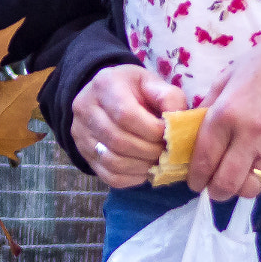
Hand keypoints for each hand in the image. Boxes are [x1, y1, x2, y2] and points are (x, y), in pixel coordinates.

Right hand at [70, 63, 187, 187]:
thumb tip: (179, 124)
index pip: (125, 115)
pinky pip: (108, 176)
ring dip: (142, 166)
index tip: (169, 134)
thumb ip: (169, 98)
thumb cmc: (134, 90)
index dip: (151, 130)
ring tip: (158, 161)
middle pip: (118, 140)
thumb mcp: (152, 83)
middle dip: (149, 150)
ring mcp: (81, 134)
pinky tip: (144, 170)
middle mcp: (86, 109)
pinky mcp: (85, 155)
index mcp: (105, 85)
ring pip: (112, 161)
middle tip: (167, 152)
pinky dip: (131, 178)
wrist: (106, 97)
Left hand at [191, 22, 260, 199]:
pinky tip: (260, 153)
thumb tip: (191, 134)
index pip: (205, 159)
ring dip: (241, 182)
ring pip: (250, 184)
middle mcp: (249, 134)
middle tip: (214, 184)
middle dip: (217, 191)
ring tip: (239, 169)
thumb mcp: (227, 77)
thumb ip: (207, 108)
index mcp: (226, 113)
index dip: (197, 177)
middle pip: (227, 184)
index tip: (195, 182)